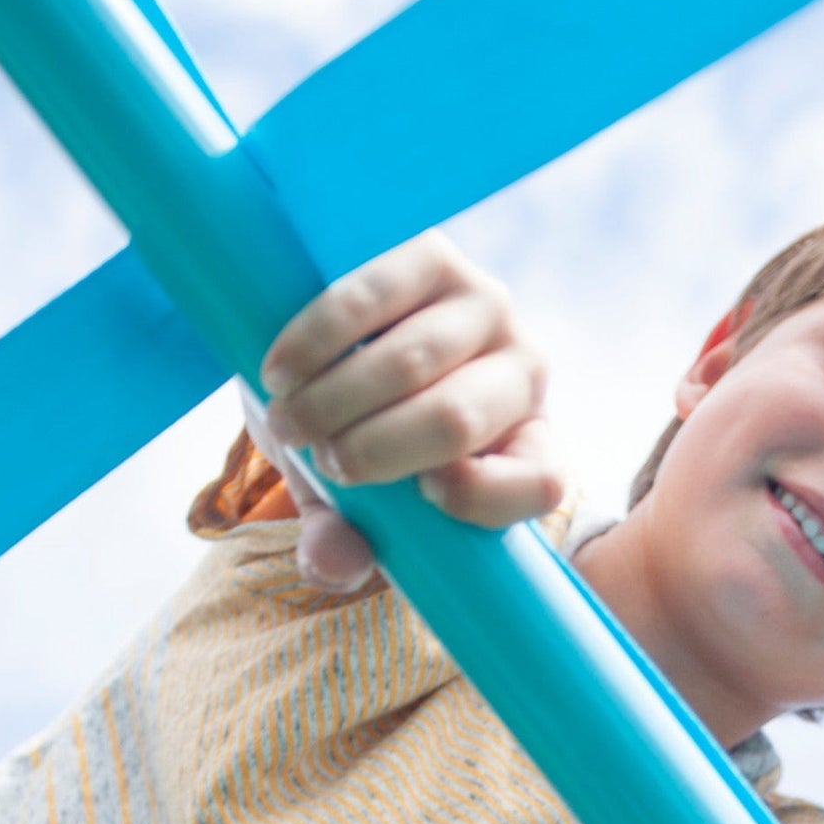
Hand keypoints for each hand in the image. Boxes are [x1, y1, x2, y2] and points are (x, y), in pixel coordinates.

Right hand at [255, 231, 564, 586]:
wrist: (329, 350)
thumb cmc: (356, 440)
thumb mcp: (349, 504)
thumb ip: (344, 546)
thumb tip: (334, 569)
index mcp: (527, 448)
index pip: (542, 482)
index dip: (480, 496)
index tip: (419, 496)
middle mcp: (523, 373)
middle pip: (454, 420)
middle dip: (370, 450)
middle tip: (317, 457)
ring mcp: (485, 307)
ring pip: (410, 363)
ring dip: (331, 401)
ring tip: (289, 420)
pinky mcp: (433, 255)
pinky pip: (373, 296)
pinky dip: (316, 342)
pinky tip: (281, 371)